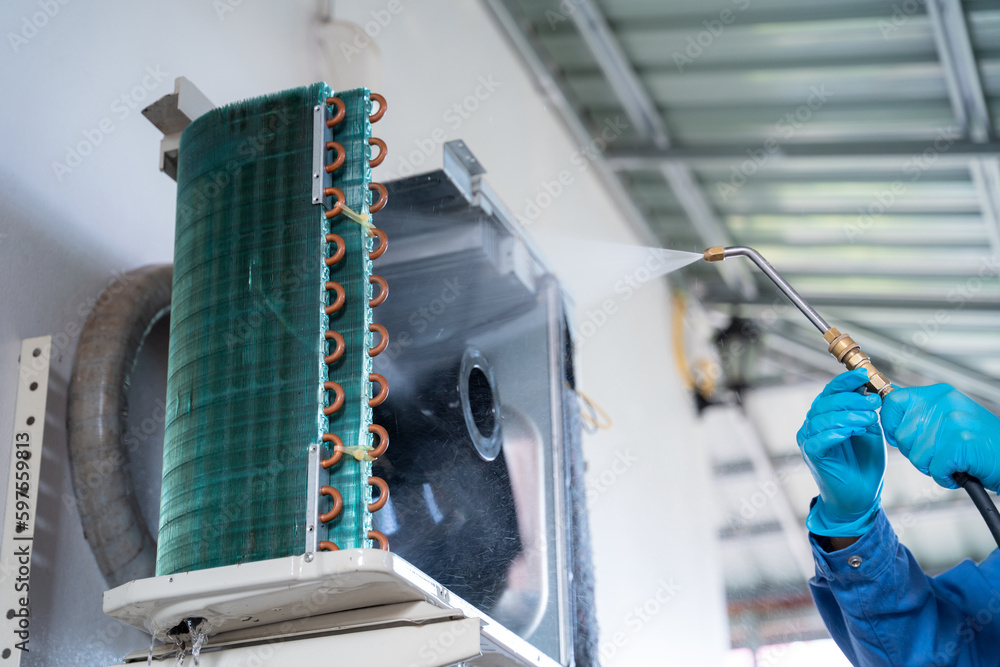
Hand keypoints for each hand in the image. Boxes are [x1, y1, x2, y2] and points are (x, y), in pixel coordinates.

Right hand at [796, 369, 885, 535]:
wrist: (861, 496)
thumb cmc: (865, 462)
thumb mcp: (870, 430)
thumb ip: (866, 411)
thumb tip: (868, 389)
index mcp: (826, 414)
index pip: (831, 391)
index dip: (846, 381)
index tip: (864, 374)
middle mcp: (813, 423)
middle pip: (826, 402)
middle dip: (852, 398)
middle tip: (874, 402)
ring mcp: (809, 439)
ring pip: (823, 418)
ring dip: (848, 415)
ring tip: (870, 419)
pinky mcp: (811, 455)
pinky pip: (819, 439)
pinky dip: (836, 433)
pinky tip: (852, 432)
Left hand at [881, 384, 999, 492]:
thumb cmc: (980, 443)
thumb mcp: (948, 417)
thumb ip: (919, 412)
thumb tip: (883, 405)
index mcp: (939, 394)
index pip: (893, 401)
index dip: (890, 424)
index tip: (898, 435)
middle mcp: (944, 403)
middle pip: (902, 436)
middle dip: (916, 452)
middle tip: (942, 453)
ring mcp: (953, 422)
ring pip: (916, 456)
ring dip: (933, 467)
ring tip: (955, 460)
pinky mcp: (960, 443)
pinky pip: (934, 469)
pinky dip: (946, 478)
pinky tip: (961, 470)